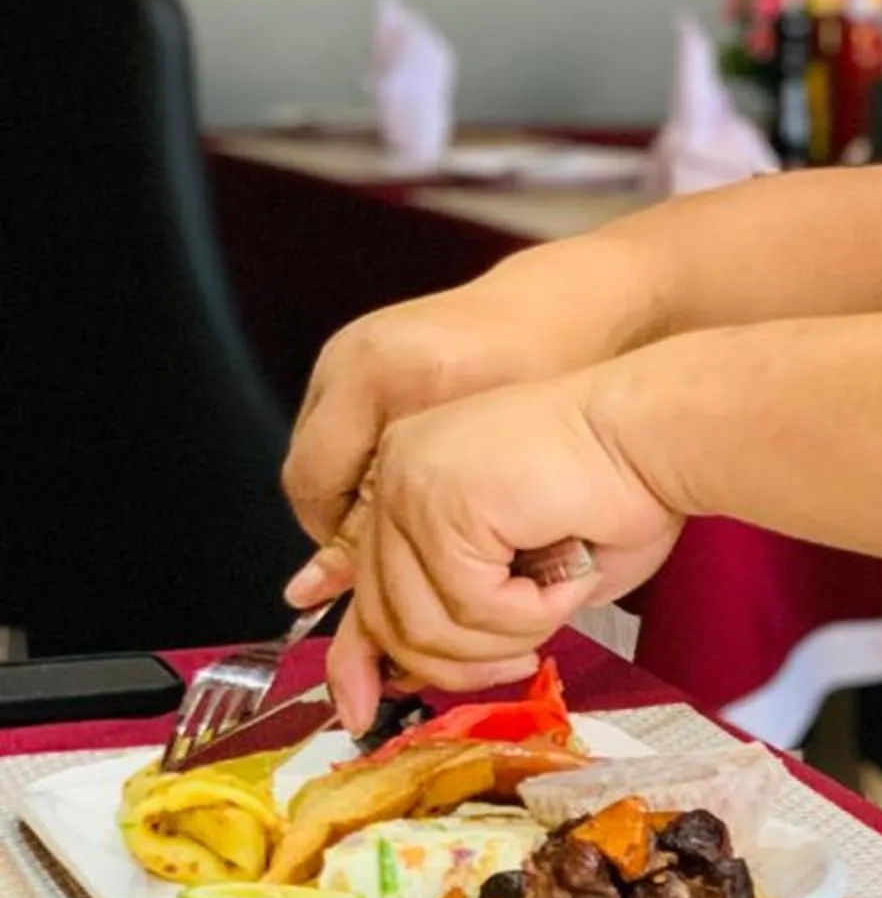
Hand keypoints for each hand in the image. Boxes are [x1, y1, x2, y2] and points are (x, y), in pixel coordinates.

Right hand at [282, 285, 575, 582]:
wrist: (558, 308)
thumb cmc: (538, 376)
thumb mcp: (482, 460)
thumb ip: (398, 521)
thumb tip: (308, 589)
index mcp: (376, 371)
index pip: (313, 487)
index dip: (347, 537)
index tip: (394, 558)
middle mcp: (345, 357)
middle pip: (309, 473)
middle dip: (350, 518)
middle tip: (404, 541)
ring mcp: (344, 352)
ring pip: (322, 456)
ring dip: (359, 492)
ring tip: (416, 509)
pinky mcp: (357, 355)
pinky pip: (339, 430)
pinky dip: (368, 463)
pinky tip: (418, 475)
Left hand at [318, 373, 683, 731]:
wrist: (660, 436)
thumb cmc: (618, 490)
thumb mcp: (521, 569)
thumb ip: (458, 608)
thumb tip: (400, 675)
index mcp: (411, 481)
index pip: (362, 587)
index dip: (356, 659)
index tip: (359, 707)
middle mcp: (398, 473)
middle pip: (387, 619)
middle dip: (460, 663)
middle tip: (522, 660)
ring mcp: (412, 482)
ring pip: (426, 624)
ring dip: (508, 635)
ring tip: (559, 600)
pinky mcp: (442, 498)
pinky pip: (471, 603)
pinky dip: (531, 611)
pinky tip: (567, 577)